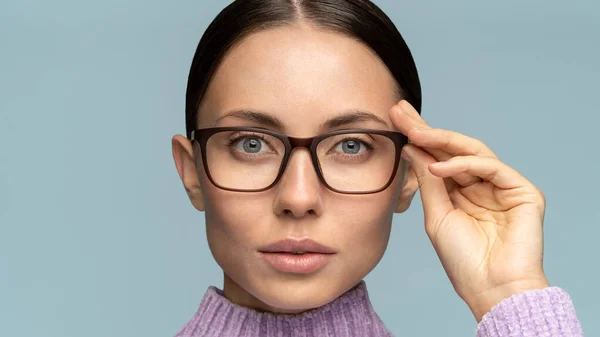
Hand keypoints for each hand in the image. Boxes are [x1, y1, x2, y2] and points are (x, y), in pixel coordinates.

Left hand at [390, 100, 549, 321]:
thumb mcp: (437, 215)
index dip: (418, 138)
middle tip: (401, 112)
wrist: (491, 289)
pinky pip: (491, 168)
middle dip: (426, 129)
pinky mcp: (522, 192)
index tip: (394, 118)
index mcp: (461, 192)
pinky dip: (465, 164)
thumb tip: (412, 148)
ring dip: (442, 140)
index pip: (438, 157)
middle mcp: (482, 185)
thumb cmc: (463, 260)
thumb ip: (428, 182)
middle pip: (454, 149)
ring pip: (472, 151)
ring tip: (415, 132)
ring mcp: (503, 187)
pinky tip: (439, 167)